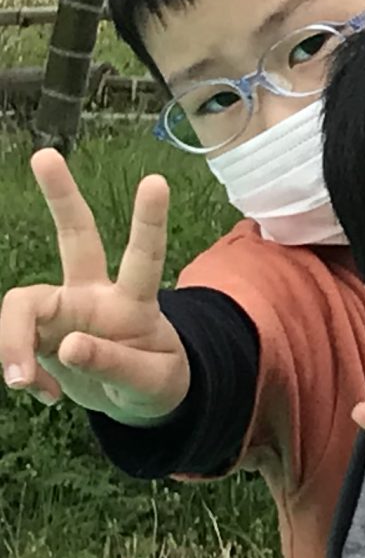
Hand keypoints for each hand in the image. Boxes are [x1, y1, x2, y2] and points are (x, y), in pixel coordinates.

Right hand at [0, 152, 189, 423]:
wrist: (137, 402)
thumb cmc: (156, 382)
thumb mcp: (152, 383)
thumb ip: (115, 365)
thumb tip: (66, 346)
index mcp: (136, 301)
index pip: (143, 258)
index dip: (148, 221)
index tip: (157, 182)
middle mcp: (95, 293)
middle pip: (76, 237)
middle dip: (61, 197)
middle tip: (45, 155)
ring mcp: (64, 307)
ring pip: (20, 301)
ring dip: (13, 344)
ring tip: (23, 382)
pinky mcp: (39, 329)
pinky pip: (13, 344)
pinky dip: (21, 371)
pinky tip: (41, 390)